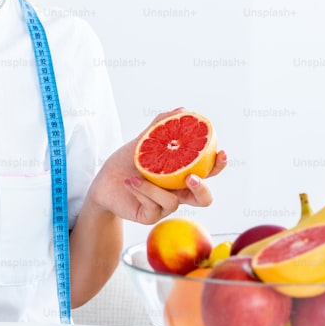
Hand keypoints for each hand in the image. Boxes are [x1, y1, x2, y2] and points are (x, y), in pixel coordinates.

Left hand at [89, 108, 227, 224]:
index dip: (218, 165)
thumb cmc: (126, 162)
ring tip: (137, 175)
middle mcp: (178, 192)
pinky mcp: (150, 216)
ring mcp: (165, 207)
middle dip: (201, 189)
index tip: (221, 152)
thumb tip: (182, 110)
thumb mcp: (142, 142)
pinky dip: (142, 192)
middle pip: (204, 199)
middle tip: (190, 177)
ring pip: (173, 202)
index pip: (207, 171)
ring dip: (154, 188)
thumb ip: (161, 126)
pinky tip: (130, 182)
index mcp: (181, 174)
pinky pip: (153, 207)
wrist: (103, 181)